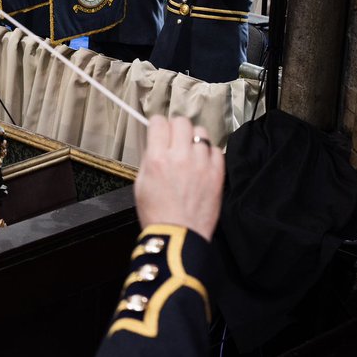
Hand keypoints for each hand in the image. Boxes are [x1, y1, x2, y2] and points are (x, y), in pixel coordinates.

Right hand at [134, 116, 223, 240]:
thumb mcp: (140, 184)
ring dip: (193, 139)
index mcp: (157, 159)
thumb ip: (148, 159)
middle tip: (174, 138)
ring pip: (201, 132)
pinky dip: (208, 153)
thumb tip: (154, 143)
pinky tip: (202, 163)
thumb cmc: (157, 214)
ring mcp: (201, 164)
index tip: (158, 129)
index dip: (157, 124)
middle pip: (182, 121)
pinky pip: (216, 150)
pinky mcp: (217, 174)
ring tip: (190, 151)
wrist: (178, 235)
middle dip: (175, 127)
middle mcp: (180, 157)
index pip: (159, 123)